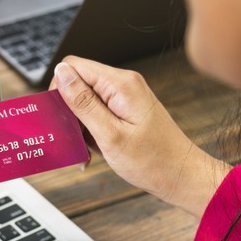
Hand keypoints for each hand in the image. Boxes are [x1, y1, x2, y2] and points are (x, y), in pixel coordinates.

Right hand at [52, 56, 229, 215]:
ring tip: (90, 148)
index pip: (73, 66)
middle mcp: (124, 84)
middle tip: (76, 137)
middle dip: (69, 109)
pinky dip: (92, 130)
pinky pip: (98, 111)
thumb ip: (83, 103)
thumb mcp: (110, 135)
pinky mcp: (127, 109)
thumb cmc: (152, 160)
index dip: (59, 89)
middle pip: (78, 82)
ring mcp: (126, 96)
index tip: (61, 117)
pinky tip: (97, 148)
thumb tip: (61, 73)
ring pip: (86, 99)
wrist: (181, 175)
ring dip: (80, 123)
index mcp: (120, 84)